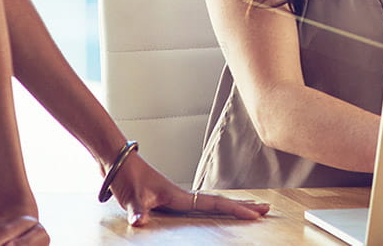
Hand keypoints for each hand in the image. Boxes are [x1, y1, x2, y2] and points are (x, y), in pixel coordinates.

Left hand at [106, 152, 270, 225]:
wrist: (116, 159)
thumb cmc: (125, 175)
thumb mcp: (131, 196)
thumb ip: (138, 210)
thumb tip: (140, 223)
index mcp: (179, 196)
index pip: (214, 204)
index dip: (236, 210)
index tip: (256, 214)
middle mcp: (182, 195)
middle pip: (220, 201)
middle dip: (243, 205)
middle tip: (266, 208)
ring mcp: (175, 195)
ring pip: (210, 202)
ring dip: (230, 205)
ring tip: (249, 207)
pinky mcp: (166, 198)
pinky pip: (197, 205)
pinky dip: (212, 207)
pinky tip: (213, 209)